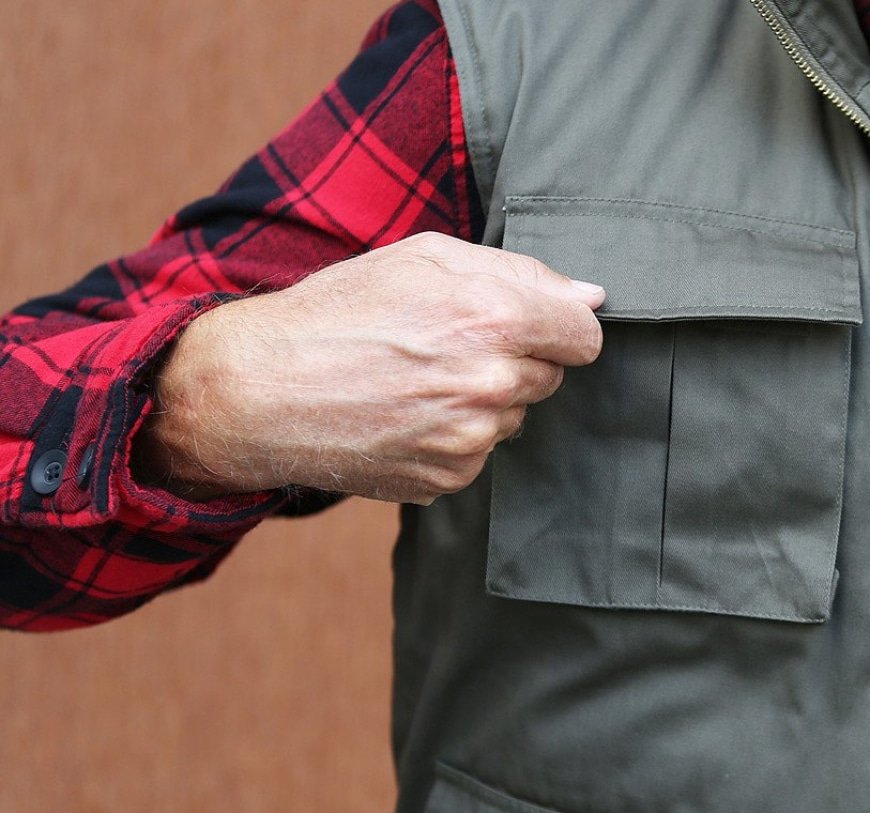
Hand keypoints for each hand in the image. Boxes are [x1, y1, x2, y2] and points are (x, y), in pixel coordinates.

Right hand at [134, 231, 605, 503]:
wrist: (259, 389)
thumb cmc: (341, 311)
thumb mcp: (424, 258)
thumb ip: (520, 273)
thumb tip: (591, 298)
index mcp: (496, 317)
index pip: (586, 337)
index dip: (561, 327)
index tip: (531, 323)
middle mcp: (492, 383)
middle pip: (550, 376)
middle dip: (515, 358)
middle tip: (446, 343)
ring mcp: (471, 437)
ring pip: (513, 416)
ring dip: (483, 398)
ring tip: (415, 377)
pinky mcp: (449, 478)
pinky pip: (479, 453)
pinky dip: (453, 436)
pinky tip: (404, 413)